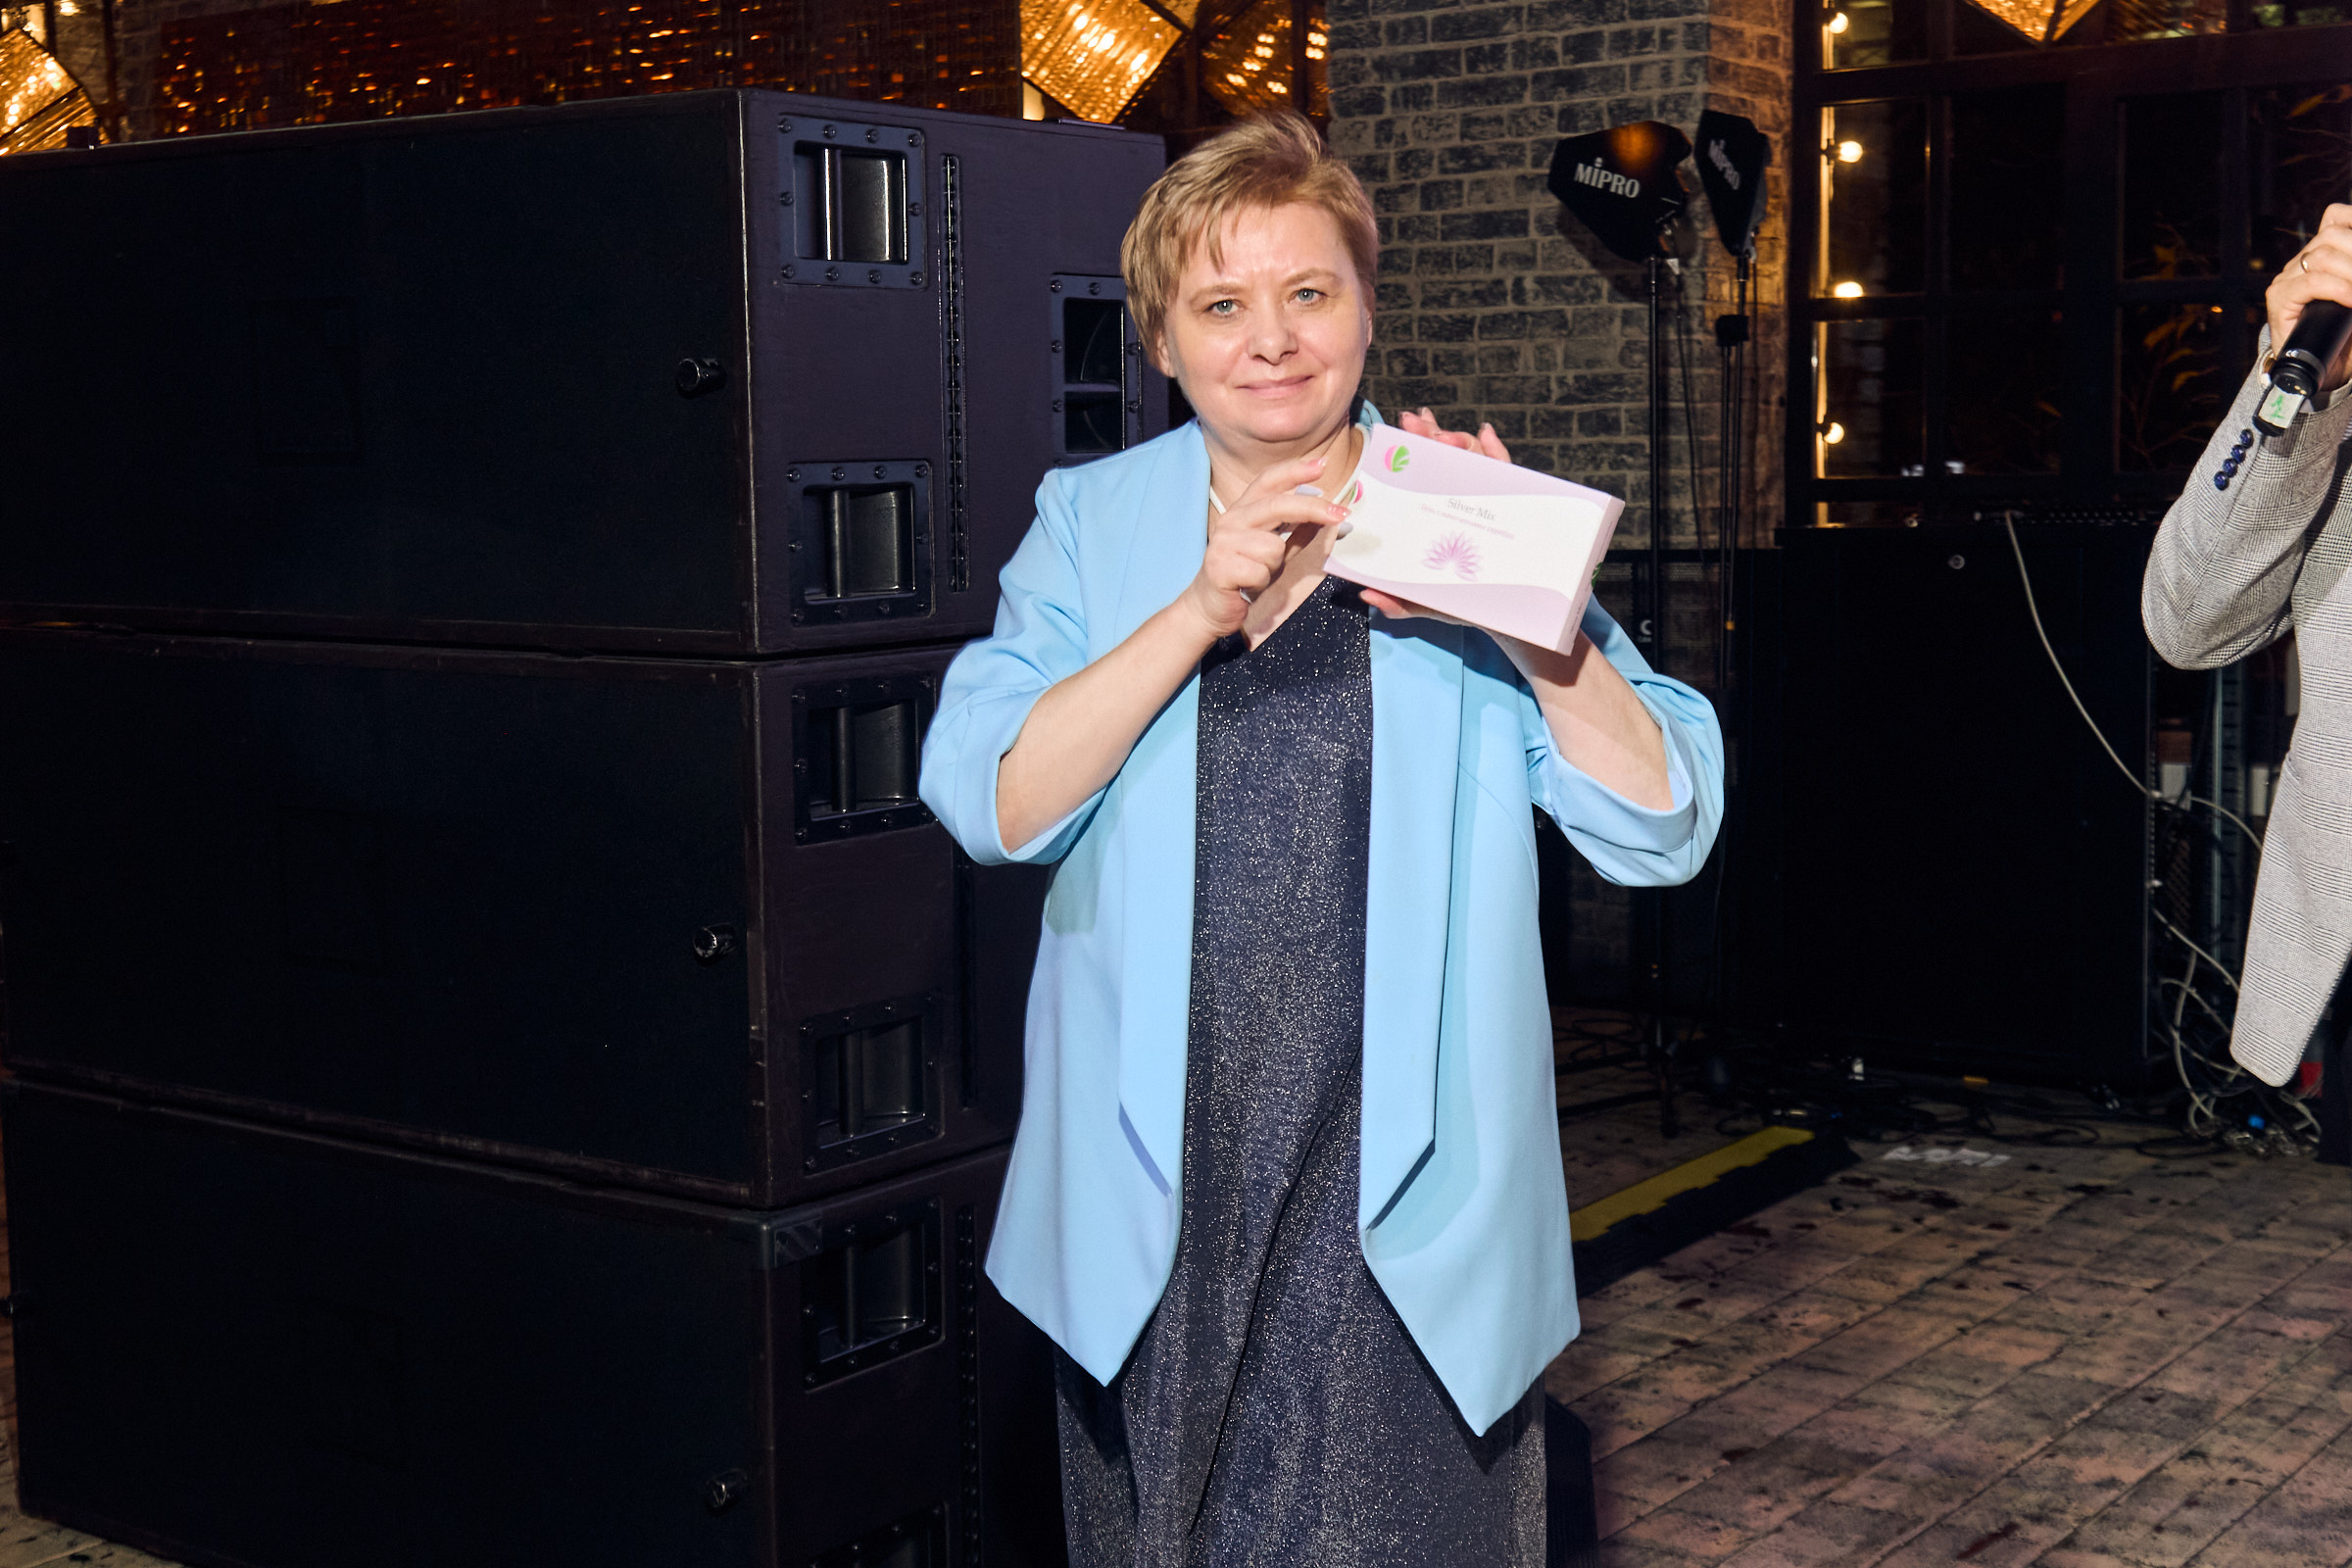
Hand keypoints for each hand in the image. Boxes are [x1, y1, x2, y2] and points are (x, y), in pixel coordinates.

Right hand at [1176, 455, 1352, 640]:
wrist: (1211, 607)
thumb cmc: (1246, 576)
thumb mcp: (1276, 550)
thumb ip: (1297, 531)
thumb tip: (1327, 514)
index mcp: (1244, 511)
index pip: (1268, 481)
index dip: (1294, 470)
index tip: (1322, 464)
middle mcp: (1231, 520)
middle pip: (1277, 505)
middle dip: (1313, 508)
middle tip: (1341, 514)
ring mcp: (1223, 542)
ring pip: (1272, 547)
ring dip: (1274, 566)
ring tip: (1259, 574)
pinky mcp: (1219, 567)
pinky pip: (1260, 571)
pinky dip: (1261, 583)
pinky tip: (1249, 586)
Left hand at [1364, 409, 1512, 625]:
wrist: (1508, 617)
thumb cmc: (1463, 603)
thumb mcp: (1426, 603)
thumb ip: (1399, 601)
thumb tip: (1367, 594)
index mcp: (1437, 517)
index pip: (1423, 477)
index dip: (1412, 450)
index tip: (1399, 430)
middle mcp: (1461, 503)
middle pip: (1446, 460)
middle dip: (1431, 435)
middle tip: (1415, 423)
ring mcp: (1488, 501)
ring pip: (1475, 461)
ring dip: (1460, 441)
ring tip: (1446, 438)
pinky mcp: (1514, 507)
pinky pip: (1508, 474)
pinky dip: (1497, 451)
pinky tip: (1486, 435)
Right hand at [2266, 202, 2351, 394]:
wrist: (2326, 370)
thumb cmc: (2349, 334)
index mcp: (2323, 254)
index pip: (2336, 217)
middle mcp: (2302, 263)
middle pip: (2332, 233)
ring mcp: (2289, 279)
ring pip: (2322, 255)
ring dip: (2351, 271)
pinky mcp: (2280, 298)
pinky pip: (2310, 282)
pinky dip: (2337, 289)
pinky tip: (2350, 300)